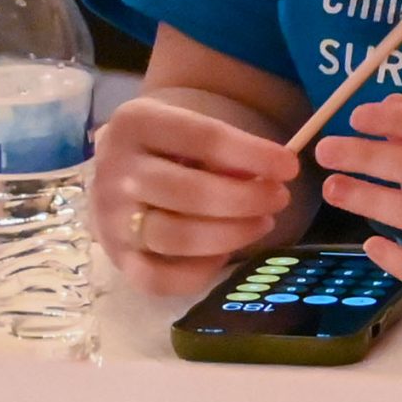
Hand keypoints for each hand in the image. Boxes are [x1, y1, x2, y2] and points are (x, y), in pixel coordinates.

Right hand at [92, 94, 302, 294]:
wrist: (118, 168)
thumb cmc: (168, 146)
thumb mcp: (191, 130)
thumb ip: (224, 151)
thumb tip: (267, 177)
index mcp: (136, 123)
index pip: (203, 138)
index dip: (252, 154)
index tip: (290, 166)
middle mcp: (116, 171)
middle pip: (190, 192)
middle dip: (246, 199)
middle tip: (279, 199)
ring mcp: (111, 219)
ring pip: (176, 237)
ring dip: (231, 235)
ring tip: (262, 223)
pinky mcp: (115, 259)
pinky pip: (157, 279)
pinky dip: (198, 272)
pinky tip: (225, 254)